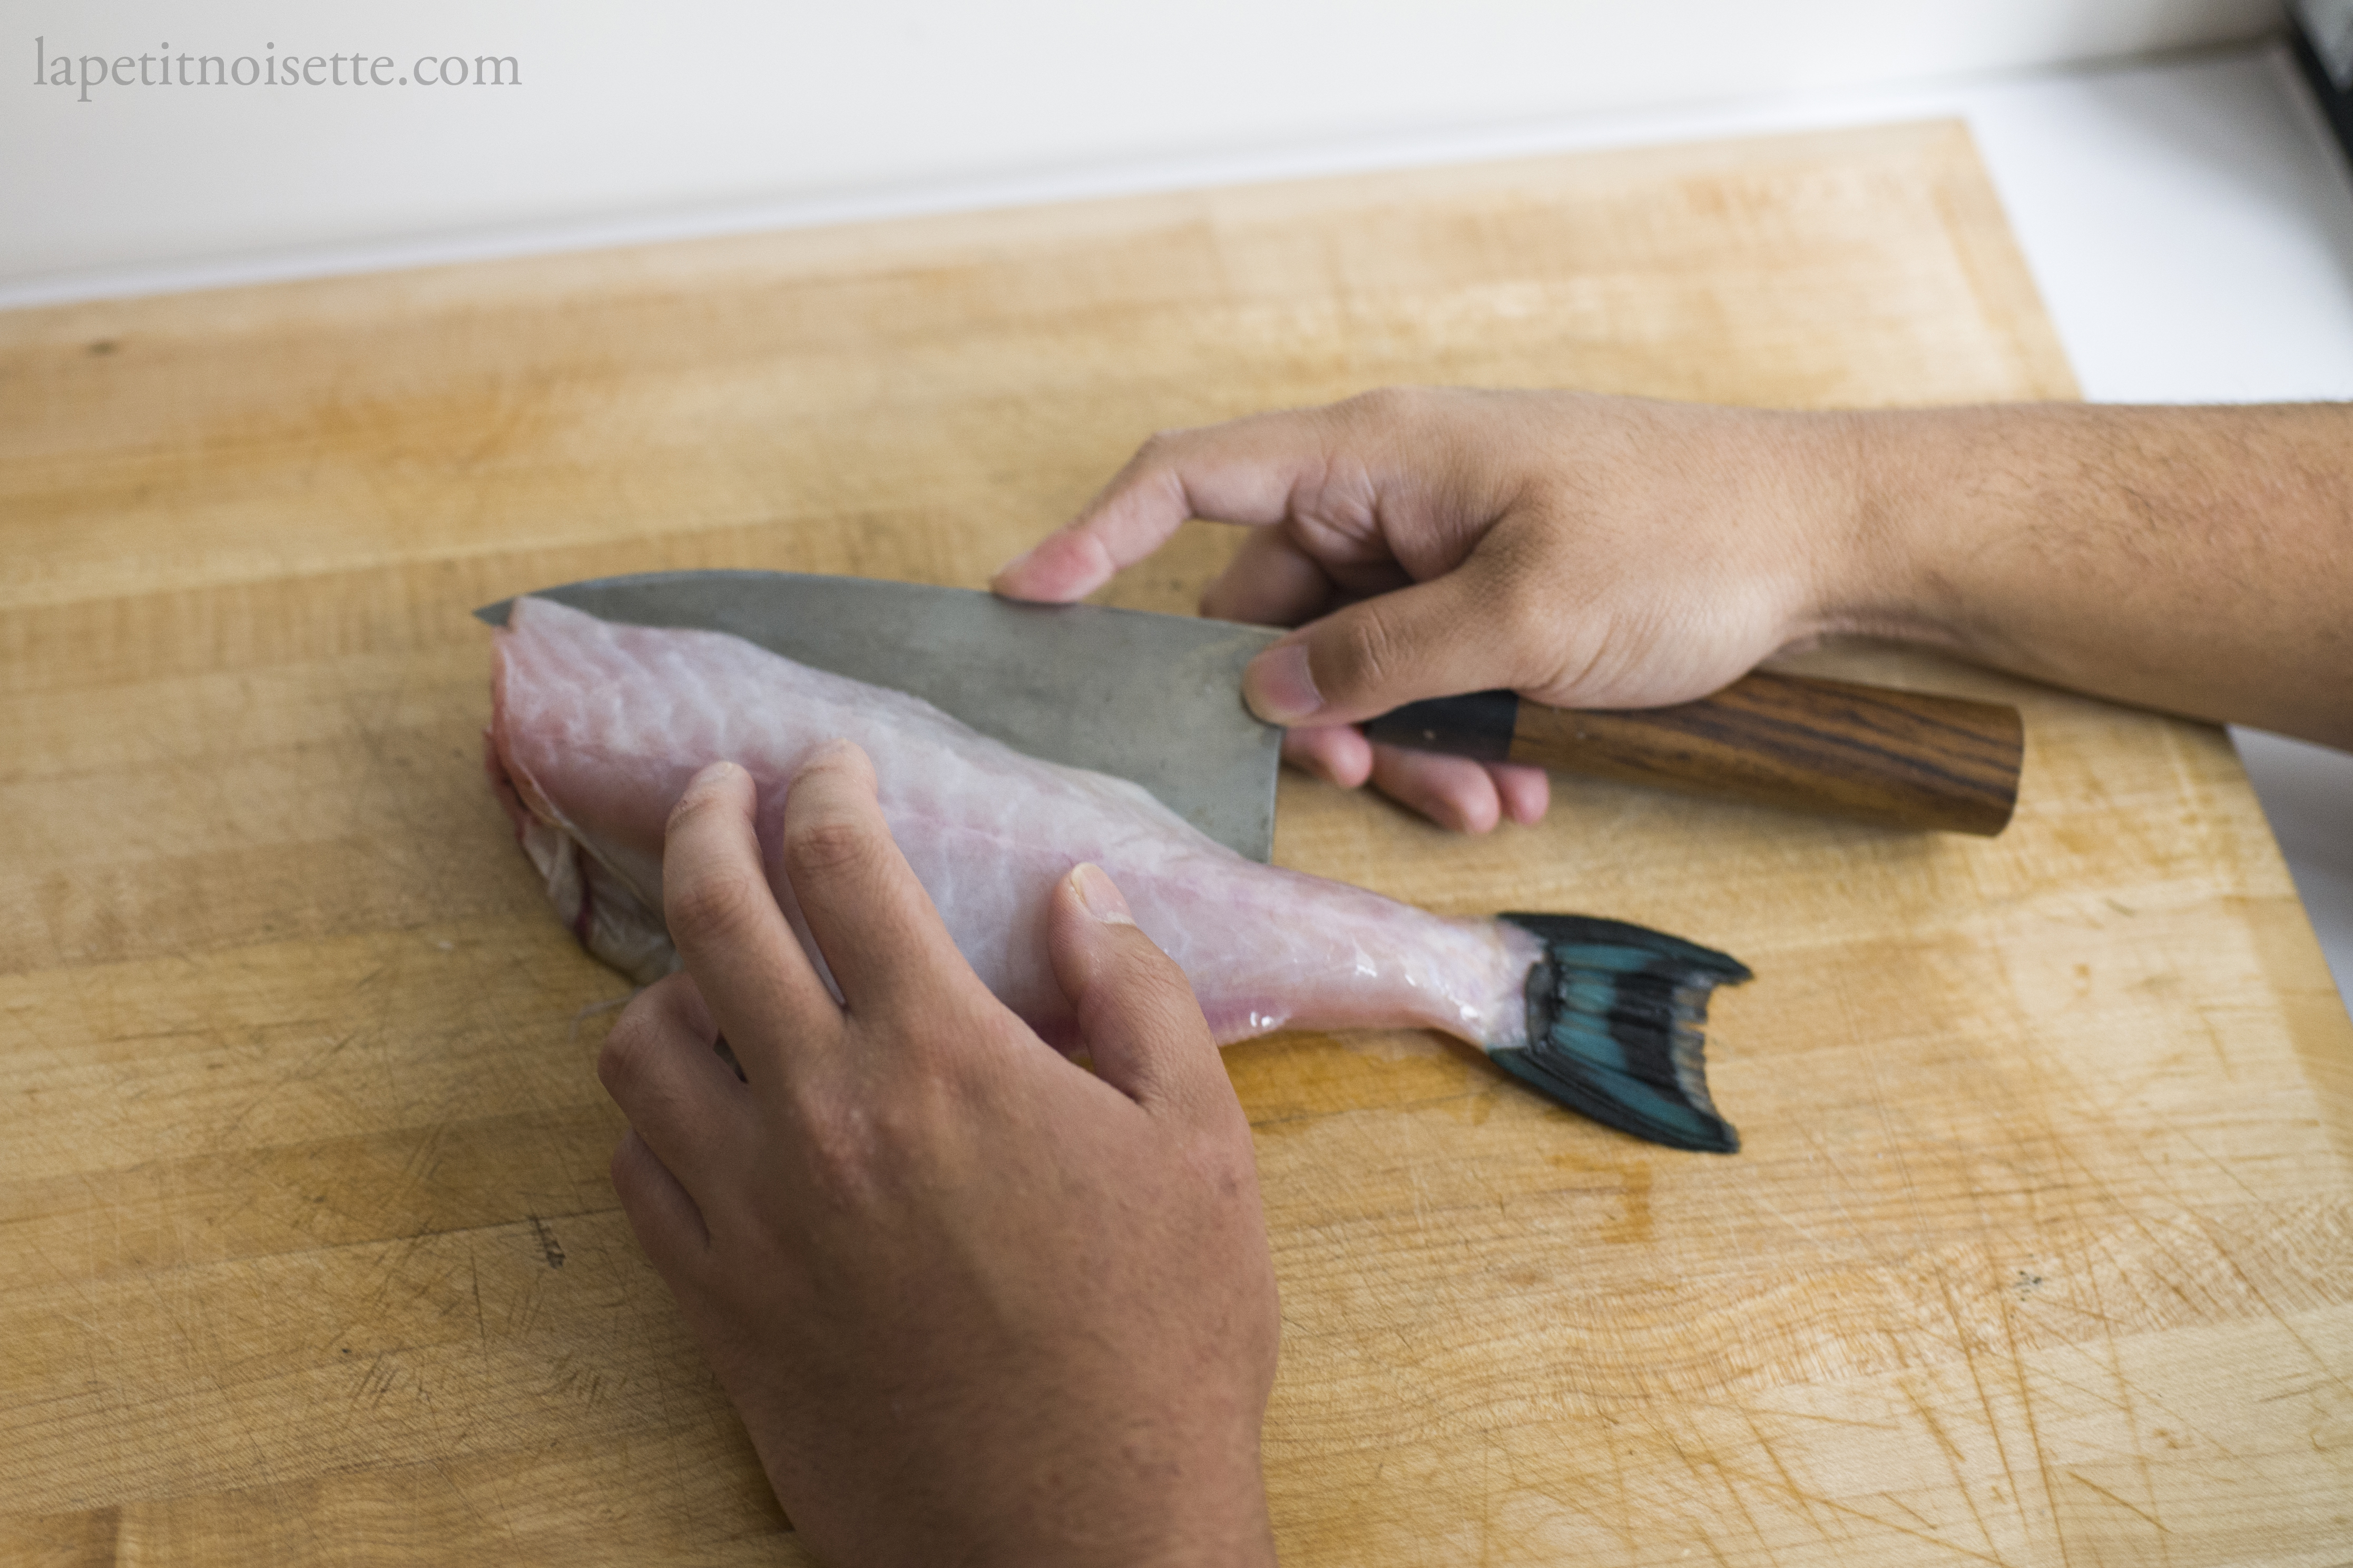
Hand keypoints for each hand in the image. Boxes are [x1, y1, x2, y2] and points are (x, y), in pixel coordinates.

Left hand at [599, 748, 1280, 1567]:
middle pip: (712, 917)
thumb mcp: (1200, 1149)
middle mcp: (820, 1115)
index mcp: (944, 1058)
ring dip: (667, 977)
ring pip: (638, 1046)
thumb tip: (1079, 893)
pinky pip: (636, 1172)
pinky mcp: (717, 1305)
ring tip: (710, 964)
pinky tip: (704, 1110)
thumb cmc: (1162, 1344)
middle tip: (719, 790)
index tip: (832, 765)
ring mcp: (750, 1214)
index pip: (843, 864)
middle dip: (707, 822)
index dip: (828, 787)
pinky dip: (655, 1115)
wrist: (1077, 1542)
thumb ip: (1136, 997)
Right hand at [993, 388, 1865, 831]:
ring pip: (1353, 671)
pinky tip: (1522, 792)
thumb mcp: (1525, 611)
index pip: (1194, 477)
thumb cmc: (1685, 535)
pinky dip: (1455, 742)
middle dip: (1319, 722)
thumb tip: (1267, 696)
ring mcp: (1433, 550)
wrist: (1824, 538)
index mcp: (1375, 458)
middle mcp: (1386, 497)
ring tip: (1492, 807)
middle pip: (1275, 618)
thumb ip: (1383, 657)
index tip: (1025, 605)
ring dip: (1406, 752)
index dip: (1096, 536)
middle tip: (1385, 793)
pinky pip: (1422, 681)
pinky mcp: (1481, 598)